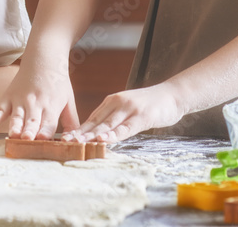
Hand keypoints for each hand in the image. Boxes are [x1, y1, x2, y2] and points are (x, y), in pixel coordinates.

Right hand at [0, 56, 78, 140]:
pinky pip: (0, 109)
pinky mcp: (9, 97)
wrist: (44, 58)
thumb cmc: (58, 83)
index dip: (46, 132)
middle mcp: (36, 104)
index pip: (49, 123)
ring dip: (15, 126)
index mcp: (52, 106)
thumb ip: (71, 122)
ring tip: (13, 135)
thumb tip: (76, 142)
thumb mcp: (69, 101)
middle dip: (29, 131)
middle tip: (27, 140)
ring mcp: (20, 100)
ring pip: (17, 116)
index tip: (43, 141)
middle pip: (32, 121)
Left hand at [64, 84, 183, 142]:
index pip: (92, 118)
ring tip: (79, 142)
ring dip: (92, 135)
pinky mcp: (141, 116)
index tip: (65, 139)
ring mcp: (129, 109)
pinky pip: (125, 128)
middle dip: (80, 133)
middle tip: (65, 142)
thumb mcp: (128, 109)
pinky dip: (114, 135)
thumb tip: (98, 134)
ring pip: (107, 125)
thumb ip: (114, 119)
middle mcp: (117, 103)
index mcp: (112, 102)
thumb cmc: (150, 106)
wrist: (172, 95)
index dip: (79, 129)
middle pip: (96, 122)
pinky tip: (104, 140)